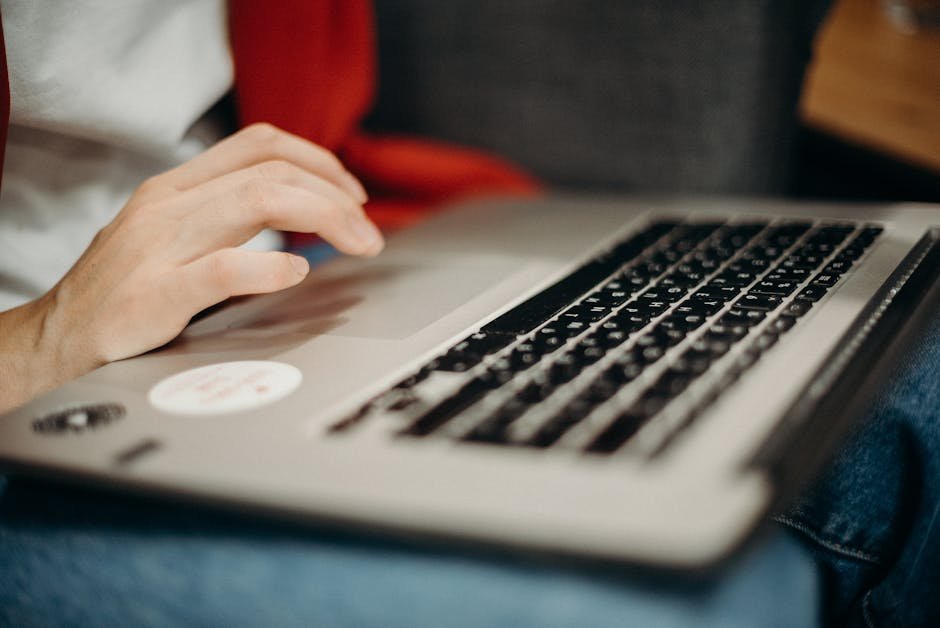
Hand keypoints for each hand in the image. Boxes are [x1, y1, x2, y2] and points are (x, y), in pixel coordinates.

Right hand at [0, 123, 382, 411]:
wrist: (56, 338)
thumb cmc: (124, 290)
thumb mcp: (172, 234)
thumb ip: (226, 215)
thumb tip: (302, 210)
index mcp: (177, 188)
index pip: (261, 144)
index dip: (319, 160)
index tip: (352, 192)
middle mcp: (169, 205)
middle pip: (272, 171)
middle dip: (336, 195)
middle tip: (368, 231)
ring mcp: (160, 247)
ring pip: (257, 201)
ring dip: (325, 218)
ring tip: (358, 244)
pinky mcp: (155, 295)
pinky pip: (222, 268)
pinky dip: (268, 267)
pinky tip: (297, 272)